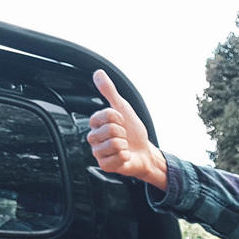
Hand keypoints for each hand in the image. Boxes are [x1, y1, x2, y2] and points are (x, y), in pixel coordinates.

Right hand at [87, 70, 168, 189]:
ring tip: (124, 146)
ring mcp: (98, 153)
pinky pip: (116, 158)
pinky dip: (125, 157)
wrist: (145, 153)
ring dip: (124, 145)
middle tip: (124, 136)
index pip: (105, 115)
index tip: (122, 122)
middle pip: (109, 130)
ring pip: (112, 144)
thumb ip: (109, 91)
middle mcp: (94, 138)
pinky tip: (125, 156)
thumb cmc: (133, 132)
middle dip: (122, 132)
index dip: (118, 118)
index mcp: (96, 124)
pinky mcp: (105, 165)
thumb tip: (98, 73)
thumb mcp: (123, 108)